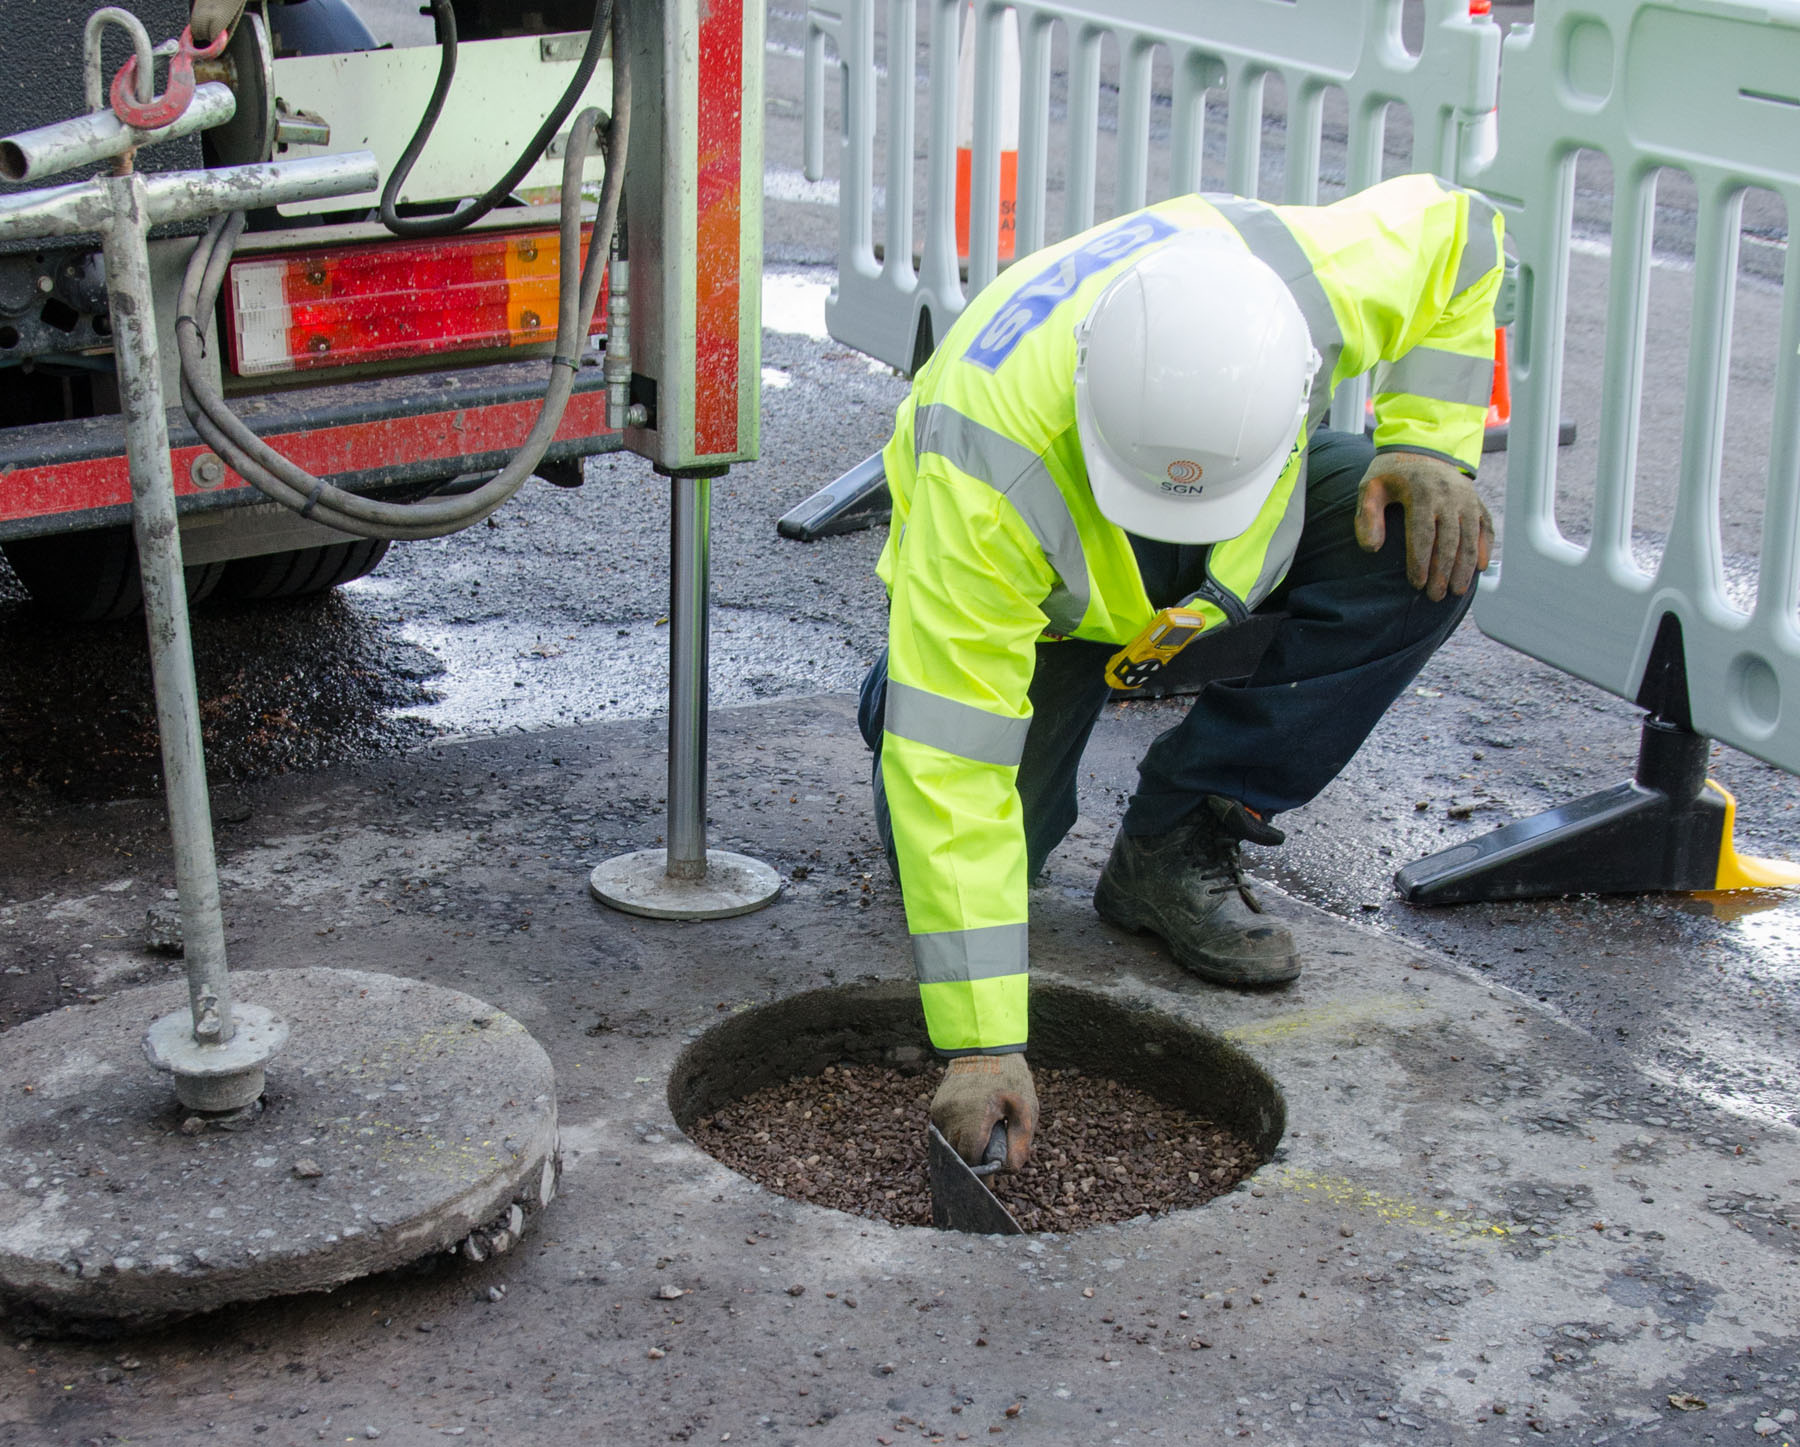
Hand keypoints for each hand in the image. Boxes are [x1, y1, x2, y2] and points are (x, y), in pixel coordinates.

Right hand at [929, 1054, 1037, 1171]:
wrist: (984, 1046)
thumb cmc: (1010, 1077)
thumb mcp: (1026, 1108)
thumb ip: (1020, 1142)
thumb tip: (1009, 1169)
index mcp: (975, 1114)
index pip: (971, 1158)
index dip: (981, 1172)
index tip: (991, 1180)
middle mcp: (952, 1113)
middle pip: (958, 1155)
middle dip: (973, 1161)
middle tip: (991, 1157)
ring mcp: (940, 1109)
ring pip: (949, 1144)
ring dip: (964, 1147)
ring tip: (983, 1136)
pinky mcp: (936, 1106)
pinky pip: (945, 1131)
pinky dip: (958, 1134)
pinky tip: (973, 1124)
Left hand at [1354, 452, 1493, 601]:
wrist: (1421, 448)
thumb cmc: (1391, 474)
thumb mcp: (1371, 487)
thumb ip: (1366, 516)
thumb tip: (1371, 548)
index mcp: (1421, 493)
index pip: (1423, 533)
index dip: (1420, 561)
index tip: (1416, 583)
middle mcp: (1448, 496)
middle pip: (1449, 540)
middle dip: (1443, 571)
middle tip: (1435, 596)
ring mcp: (1466, 498)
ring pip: (1470, 537)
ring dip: (1465, 566)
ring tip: (1457, 591)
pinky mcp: (1476, 501)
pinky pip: (1485, 525)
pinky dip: (1485, 547)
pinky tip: (1481, 568)